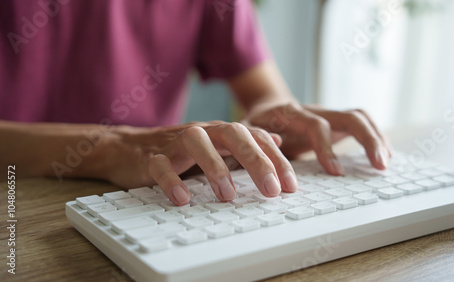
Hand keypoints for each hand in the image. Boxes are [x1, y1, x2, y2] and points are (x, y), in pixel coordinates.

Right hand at [102, 122, 297, 204]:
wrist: (130, 148)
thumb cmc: (180, 151)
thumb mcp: (218, 145)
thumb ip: (247, 143)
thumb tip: (277, 140)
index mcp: (221, 132)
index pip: (255, 138)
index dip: (276, 160)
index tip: (290, 186)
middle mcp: (203, 132)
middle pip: (233, 134)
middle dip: (256, 160)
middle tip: (271, 190)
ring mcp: (176, 142)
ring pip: (197, 143)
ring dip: (214, 168)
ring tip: (228, 195)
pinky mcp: (151, 157)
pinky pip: (160, 165)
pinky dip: (171, 180)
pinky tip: (182, 198)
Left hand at [243, 103, 391, 174]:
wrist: (266, 109)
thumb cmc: (256, 125)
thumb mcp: (247, 133)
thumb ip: (256, 141)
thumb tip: (275, 146)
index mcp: (290, 112)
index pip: (315, 125)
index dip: (327, 147)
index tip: (336, 172)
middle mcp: (314, 110)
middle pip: (348, 115)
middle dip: (368, 139)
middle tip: (379, 165)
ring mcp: (327, 114)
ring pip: (359, 117)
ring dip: (377, 137)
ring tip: (385, 163)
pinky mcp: (335, 122)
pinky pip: (360, 124)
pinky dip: (375, 137)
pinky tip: (383, 156)